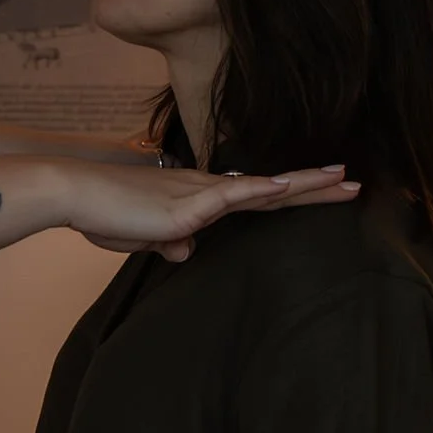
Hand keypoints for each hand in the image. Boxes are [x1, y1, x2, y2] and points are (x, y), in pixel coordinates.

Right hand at [52, 160, 354, 265]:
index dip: (292, 194)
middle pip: (273, 188)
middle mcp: (207, 190)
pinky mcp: (188, 204)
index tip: (324, 190)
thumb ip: (167, 241)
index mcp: (199, 199)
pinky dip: (264, 189)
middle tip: (355, 182)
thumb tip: (186, 253)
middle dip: (316, 187)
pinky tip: (290, 185)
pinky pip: (233, 193)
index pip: (257, 196)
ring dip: (306, 184)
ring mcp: (200, 194)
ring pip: (265, 187)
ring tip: (345, 179)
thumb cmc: (104, 213)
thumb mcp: (142, 236)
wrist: (77, 194)